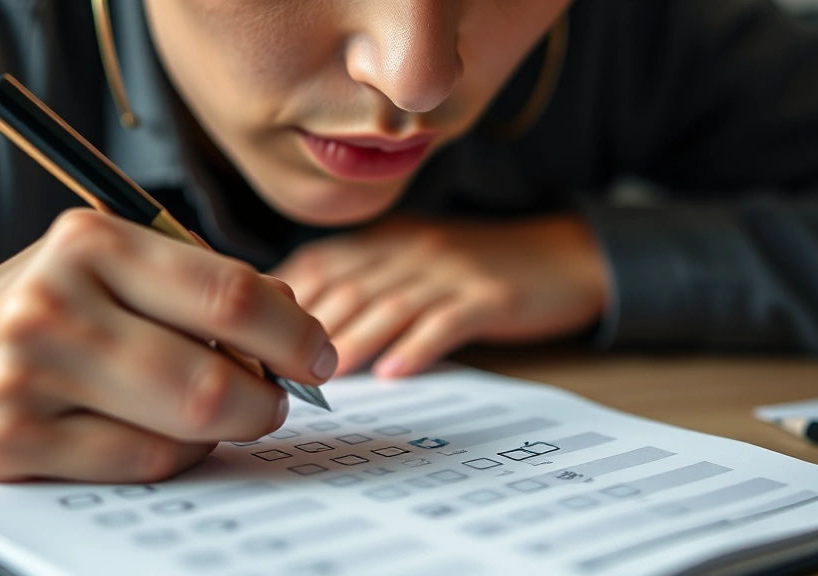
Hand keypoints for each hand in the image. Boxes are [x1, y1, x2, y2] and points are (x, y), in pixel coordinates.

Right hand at [0, 209, 334, 482]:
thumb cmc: (51, 300)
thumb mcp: (120, 260)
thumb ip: (205, 283)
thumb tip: (295, 324)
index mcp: (91, 242)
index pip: (230, 296)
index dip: (294, 335)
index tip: (318, 355)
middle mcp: (53, 305)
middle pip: (213, 378)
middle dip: (270, 398)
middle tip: (279, 398)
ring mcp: (28, 379)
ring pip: (184, 430)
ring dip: (226, 427)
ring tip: (220, 409)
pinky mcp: (11, 444)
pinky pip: (142, 464)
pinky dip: (178, 453)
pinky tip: (167, 432)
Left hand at [272, 214, 608, 377]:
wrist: (564, 254)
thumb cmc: (480, 266)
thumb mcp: (418, 257)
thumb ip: (368, 278)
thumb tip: (308, 320)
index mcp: (391, 239)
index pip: (322, 263)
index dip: (284, 299)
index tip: (252, 335)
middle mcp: (414, 249)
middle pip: (349, 288)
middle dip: (308, 330)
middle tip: (276, 370)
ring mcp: (452, 271)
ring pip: (391, 306)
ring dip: (354, 343)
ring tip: (323, 379)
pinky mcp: (491, 296)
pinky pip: (446, 322)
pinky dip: (417, 347)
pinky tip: (395, 373)